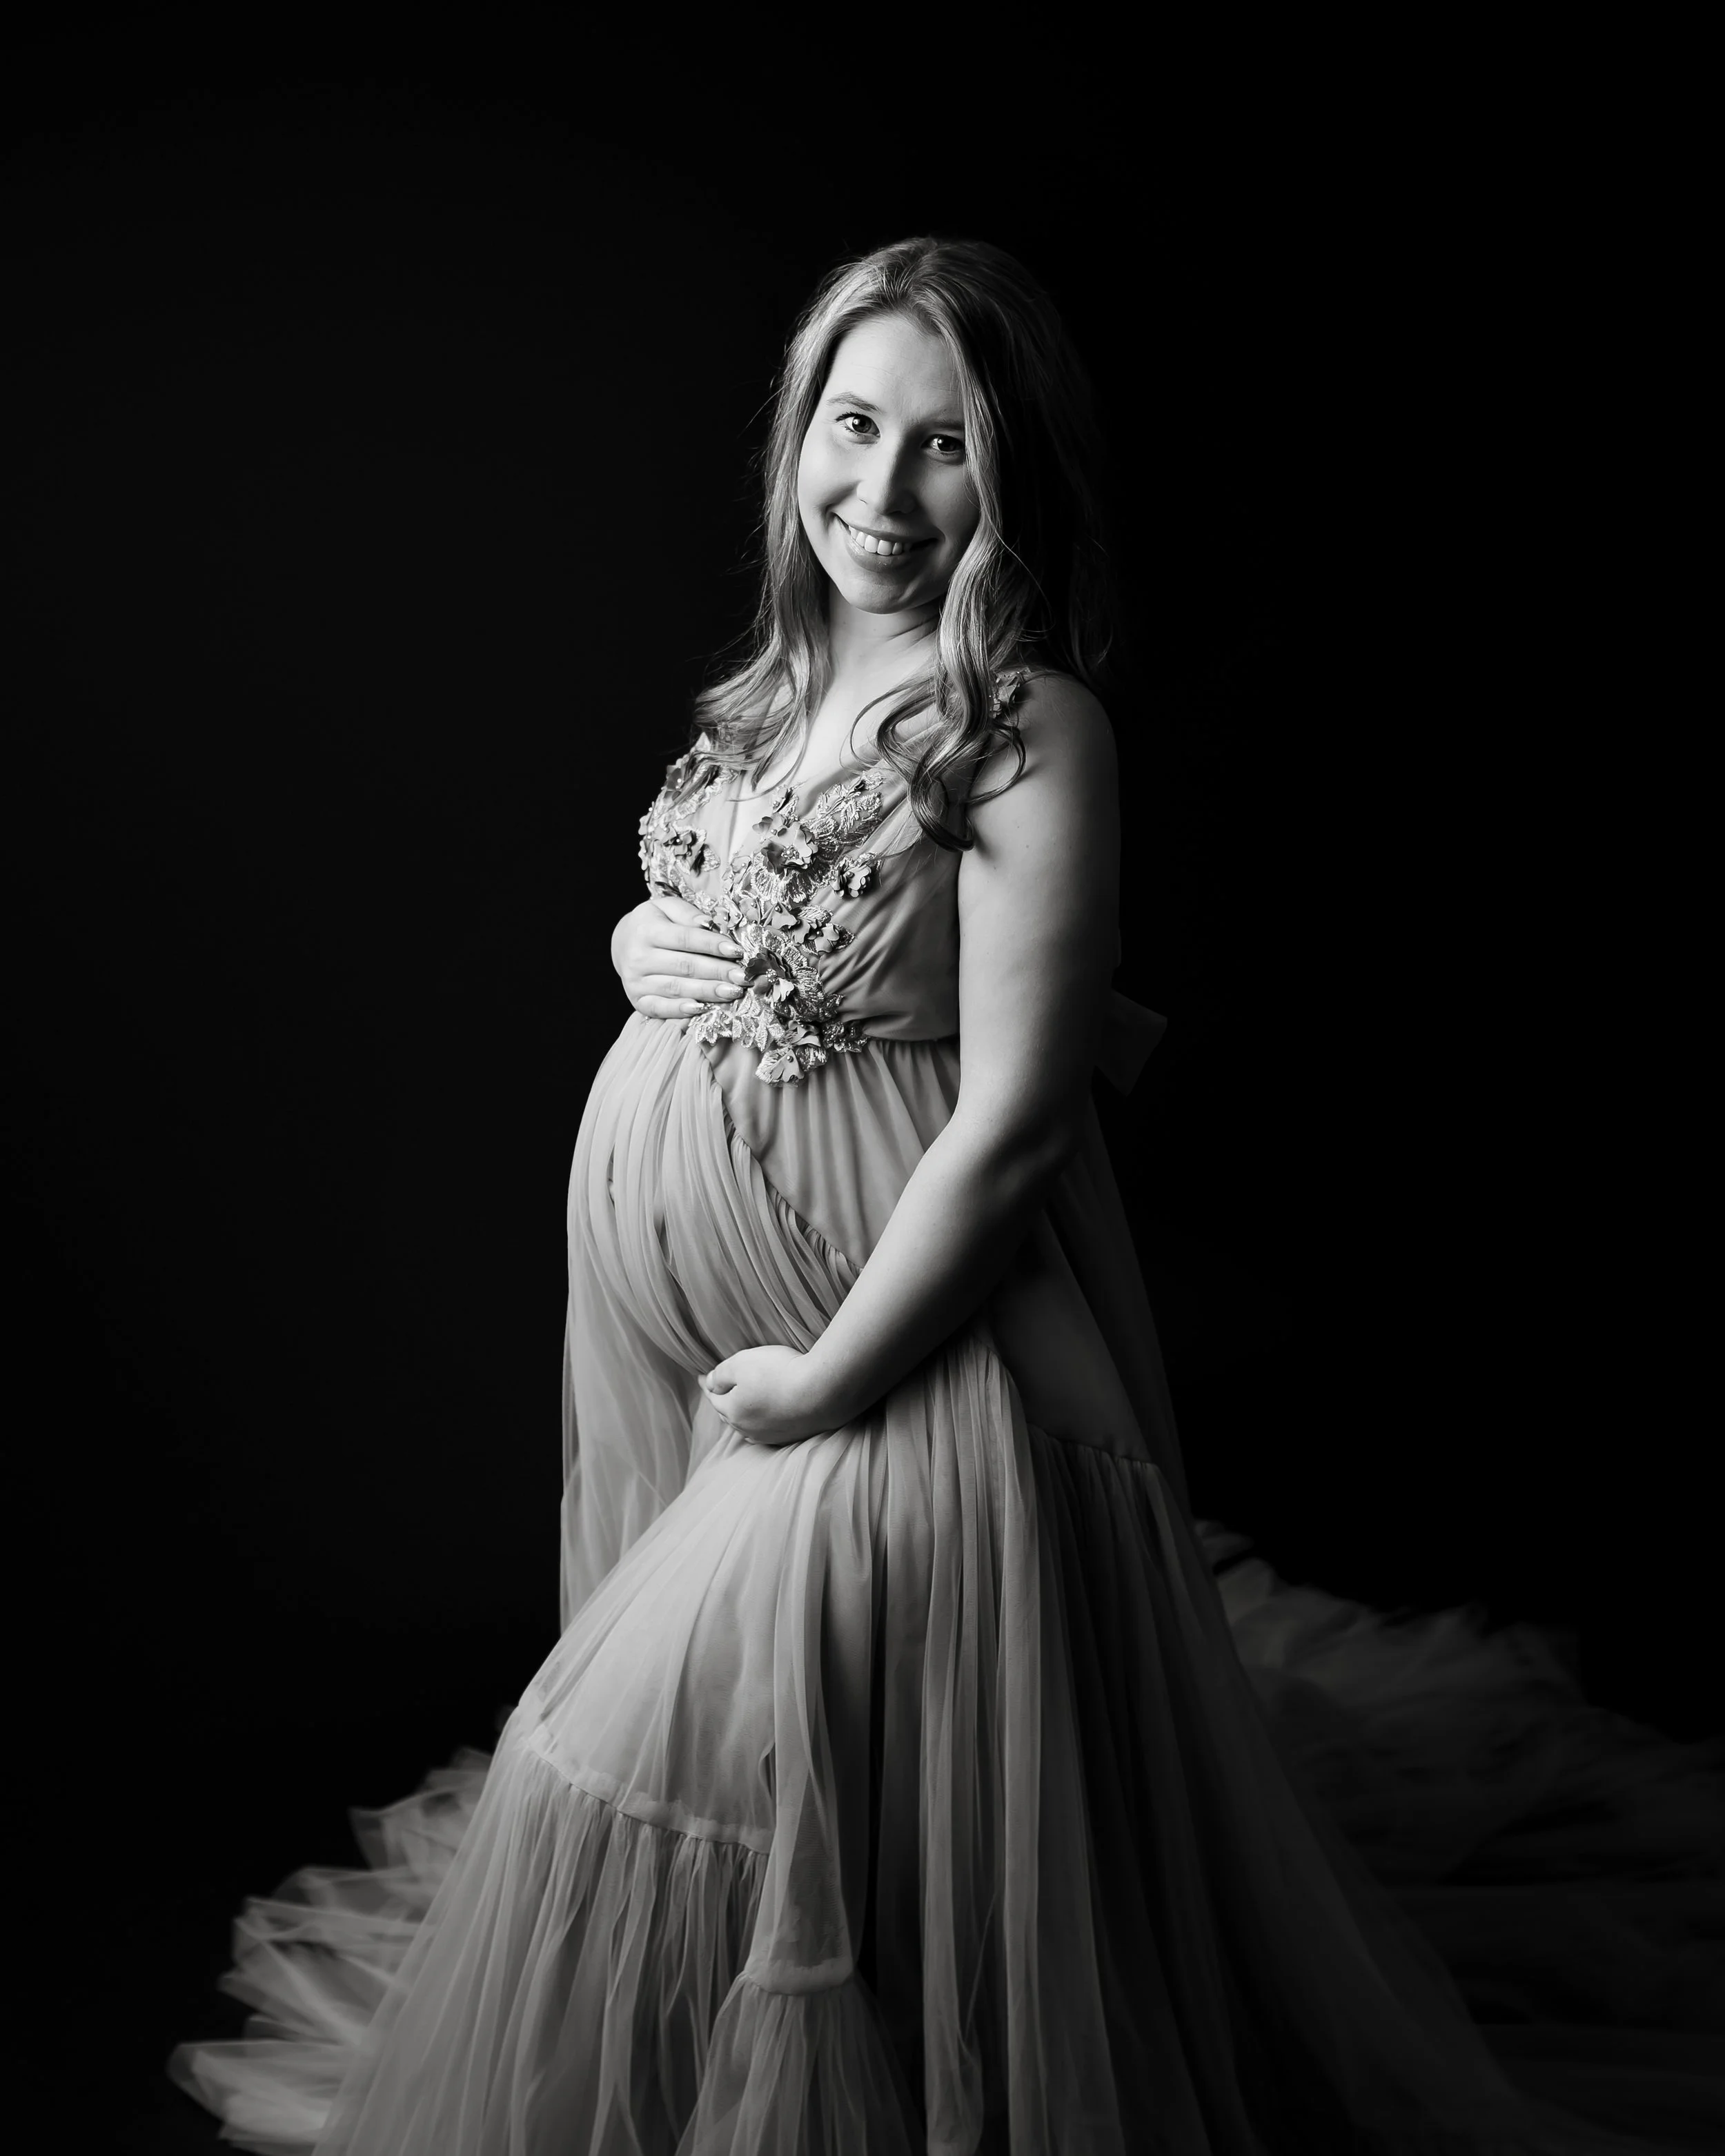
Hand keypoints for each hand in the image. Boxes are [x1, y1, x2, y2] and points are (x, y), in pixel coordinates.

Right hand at [612, 895, 747, 1020]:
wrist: (623, 943)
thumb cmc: (654, 923)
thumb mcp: (667, 908)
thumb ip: (688, 914)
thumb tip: (710, 923)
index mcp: (647, 930)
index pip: (685, 938)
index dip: (712, 945)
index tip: (737, 951)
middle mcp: (638, 957)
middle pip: (685, 966)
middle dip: (718, 972)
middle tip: (742, 976)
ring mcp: (636, 982)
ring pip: (677, 988)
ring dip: (708, 992)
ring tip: (733, 992)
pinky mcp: (638, 1000)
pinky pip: (661, 1008)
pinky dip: (682, 1011)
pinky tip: (703, 1008)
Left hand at [700, 1345, 848, 1446]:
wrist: (821, 1392)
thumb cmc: (779, 1373)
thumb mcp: (741, 1363)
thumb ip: (720, 1374)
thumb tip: (708, 1383)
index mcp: (732, 1411)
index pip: (713, 1398)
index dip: (707, 1385)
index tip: (702, 1377)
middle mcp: (748, 1429)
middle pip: (730, 1414)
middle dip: (723, 1402)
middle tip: (720, 1390)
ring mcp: (770, 1435)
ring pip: (748, 1425)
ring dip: (743, 1414)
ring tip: (742, 1405)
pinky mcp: (791, 1436)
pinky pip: (769, 1430)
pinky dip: (763, 1421)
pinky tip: (767, 1417)